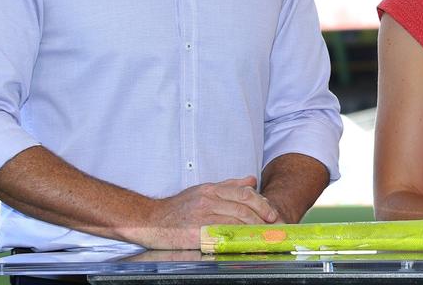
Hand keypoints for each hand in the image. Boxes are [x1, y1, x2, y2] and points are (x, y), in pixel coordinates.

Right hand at [127, 176, 279, 249]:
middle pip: (243, 207)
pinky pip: (222, 234)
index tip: (271, 213)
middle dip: (262, 217)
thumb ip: (228, 185)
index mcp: (211, 189)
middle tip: (272, 225)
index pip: (243, 193)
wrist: (150, 220)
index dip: (261, 203)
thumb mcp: (203, 190)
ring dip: (253, 229)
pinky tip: (244, 242)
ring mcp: (202, 216)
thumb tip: (251, 180)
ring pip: (235, 220)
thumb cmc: (178, 208)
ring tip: (263, 235)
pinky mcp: (196, 233)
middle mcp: (208, 200)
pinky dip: (236, 238)